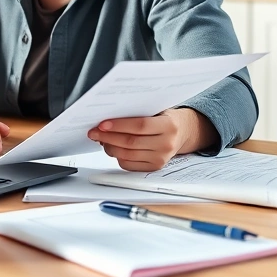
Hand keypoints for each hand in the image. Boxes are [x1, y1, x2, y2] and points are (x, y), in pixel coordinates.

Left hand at [88, 108, 217, 171]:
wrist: (183, 132)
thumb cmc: (165, 117)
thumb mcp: (157, 109)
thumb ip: (138, 112)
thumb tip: (109, 117)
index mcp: (169, 126)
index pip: (140, 126)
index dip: (119, 125)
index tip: (102, 124)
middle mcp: (166, 144)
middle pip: (130, 143)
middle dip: (108, 137)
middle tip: (94, 132)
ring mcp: (161, 159)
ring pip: (127, 155)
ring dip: (109, 147)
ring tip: (100, 139)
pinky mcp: (154, 168)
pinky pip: (129, 165)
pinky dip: (117, 156)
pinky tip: (112, 147)